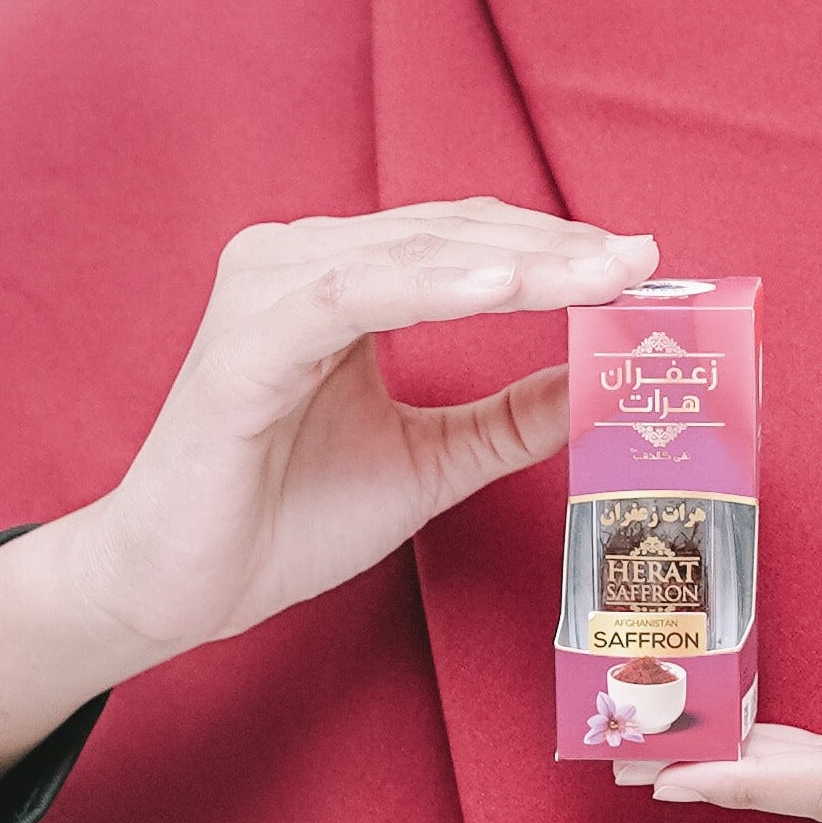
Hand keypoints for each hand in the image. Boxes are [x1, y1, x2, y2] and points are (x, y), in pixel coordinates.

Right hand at [0, 202, 655, 822]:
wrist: (177, 587)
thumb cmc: (283, 518)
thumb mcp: (428, 461)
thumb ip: (507, 417)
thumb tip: (600, 383)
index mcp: (339, 277)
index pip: (468, 242)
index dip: (557, 248)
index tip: (644, 265)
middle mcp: (300, 262)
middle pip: (454, 235)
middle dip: (555, 248)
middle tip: (642, 261)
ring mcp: (268, 292)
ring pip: (415, 254)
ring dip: (514, 262)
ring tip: (598, 272)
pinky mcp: (245, 342)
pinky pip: (352, 295)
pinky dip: (429, 286)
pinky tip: (503, 288)